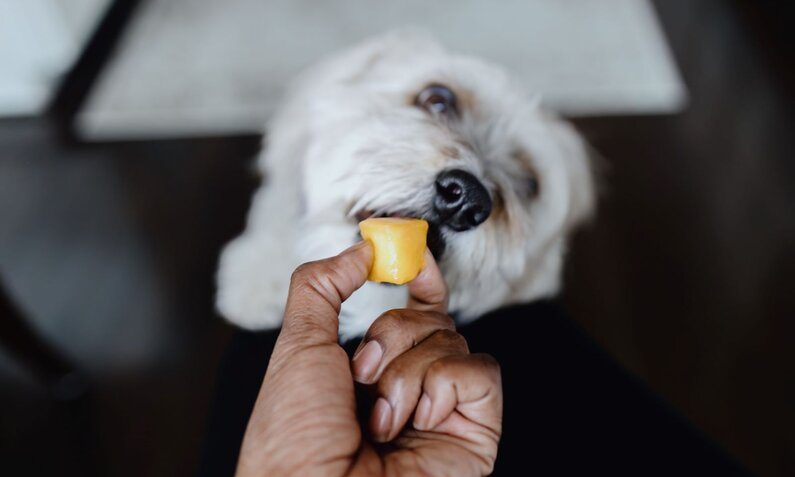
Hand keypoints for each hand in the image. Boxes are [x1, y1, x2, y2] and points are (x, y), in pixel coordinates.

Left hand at [236, 241, 501, 475]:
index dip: (419, 281)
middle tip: (361, 374)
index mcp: (370, 372)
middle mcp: (410, 389)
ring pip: (453, 341)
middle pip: (430, 319)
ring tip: (381, 418)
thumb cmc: (294, 440)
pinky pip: (480, 372)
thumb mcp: (297, 346)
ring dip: (407, 372)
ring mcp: (443, 410)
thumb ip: (323, 286)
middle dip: (391, 336)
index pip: (411, 314)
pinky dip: (444, 385)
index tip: (415, 258)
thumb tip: (359, 249)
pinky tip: (418, 420)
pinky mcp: (474, 430)